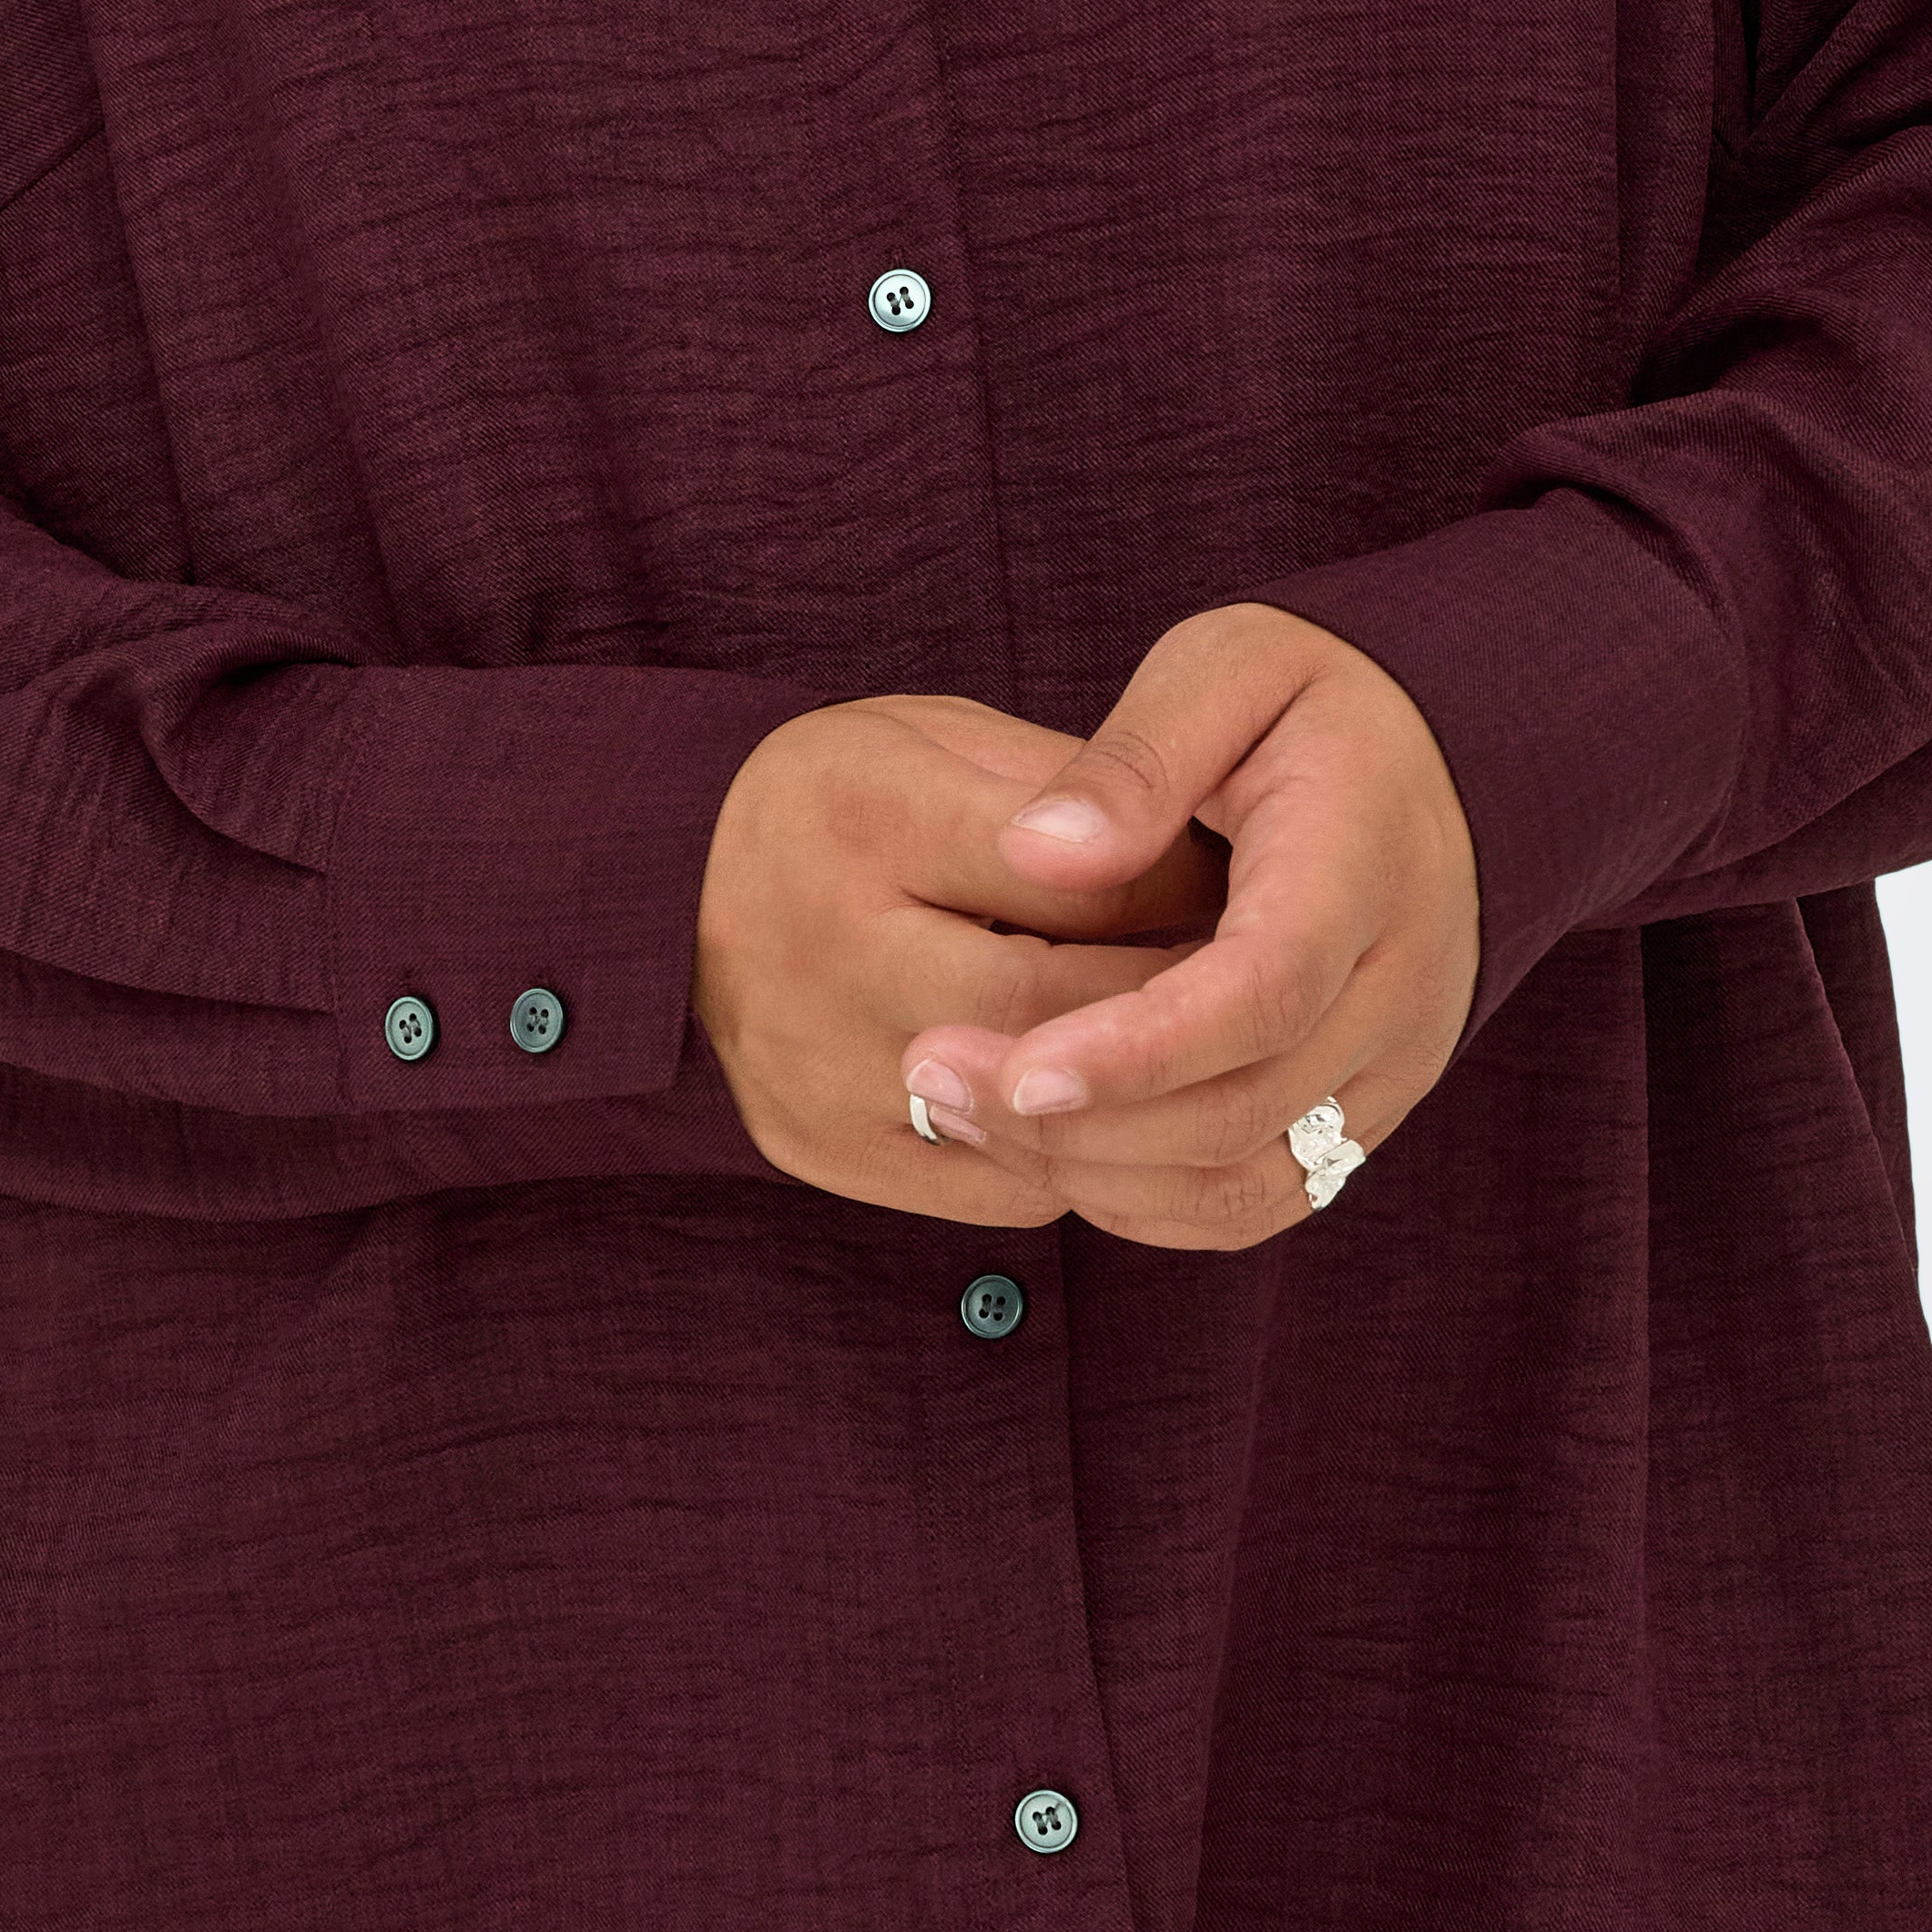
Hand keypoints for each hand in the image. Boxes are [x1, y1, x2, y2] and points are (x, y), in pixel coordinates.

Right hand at [693, 693, 1227, 1217]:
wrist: (671, 884)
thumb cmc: (845, 798)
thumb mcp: (946, 742)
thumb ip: (1075, 802)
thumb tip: (1219, 879)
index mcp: (860, 813)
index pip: (1080, 882)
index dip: (1194, 902)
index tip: (1261, 905)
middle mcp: (820, 952)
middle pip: (1058, 1015)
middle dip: (1179, 1013)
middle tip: (1259, 1000)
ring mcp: (811, 1070)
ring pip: (1037, 1127)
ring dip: (1140, 1102)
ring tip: (1204, 1060)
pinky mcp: (819, 1149)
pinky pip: (1001, 1189)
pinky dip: (1079, 1155)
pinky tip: (1113, 1113)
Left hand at [895, 607, 1480, 1251]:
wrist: (1444, 765)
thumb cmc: (1312, 704)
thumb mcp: (1231, 667)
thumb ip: (1139, 758)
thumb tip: (1039, 854)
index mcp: (1365, 869)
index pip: (1262, 991)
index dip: (1136, 1049)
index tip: (1012, 1068)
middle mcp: (1401, 992)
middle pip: (1242, 1109)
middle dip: (1078, 1120)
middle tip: (929, 1070)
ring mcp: (1391, 1068)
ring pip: (1247, 1182)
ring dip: (1098, 1170)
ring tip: (959, 1106)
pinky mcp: (1363, 1112)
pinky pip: (1258, 1200)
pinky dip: (1146, 1197)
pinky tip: (1043, 1143)